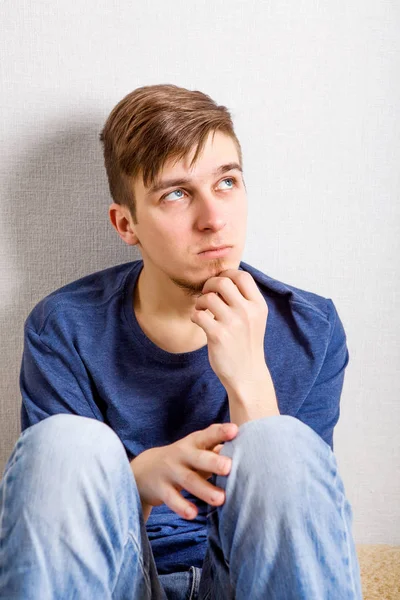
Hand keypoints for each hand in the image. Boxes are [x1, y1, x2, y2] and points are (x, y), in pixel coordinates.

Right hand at [130, 422, 237, 519]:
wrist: (144, 470)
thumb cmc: (182, 460)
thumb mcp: (196, 451)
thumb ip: (216, 450)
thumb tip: (247, 451)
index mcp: (193, 443)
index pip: (208, 435)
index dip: (221, 432)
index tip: (235, 431)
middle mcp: (182, 455)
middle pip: (198, 457)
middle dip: (213, 462)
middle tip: (229, 467)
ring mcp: (170, 471)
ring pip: (188, 480)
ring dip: (204, 490)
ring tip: (221, 499)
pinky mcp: (161, 489)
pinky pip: (172, 499)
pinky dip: (182, 506)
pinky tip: (193, 514)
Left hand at [190, 269, 268, 390]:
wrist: (247, 374)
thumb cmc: (247, 343)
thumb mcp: (255, 318)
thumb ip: (244, 299)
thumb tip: (223, 278)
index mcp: (258, 305)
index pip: (242, 276)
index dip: (227, 274)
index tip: (219, 284)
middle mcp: (247, 312)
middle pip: (223, 281)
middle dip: (209, 285)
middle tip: (206, 294)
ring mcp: (233, 323)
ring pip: (208, 297)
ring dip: (200, 301)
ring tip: (202, 310)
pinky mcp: (218, 335)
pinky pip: (198, 315)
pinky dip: (195, 316)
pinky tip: (199, 322)